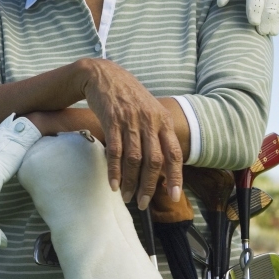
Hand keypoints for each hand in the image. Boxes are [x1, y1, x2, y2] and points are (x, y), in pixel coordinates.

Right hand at [77, 60, 182, 208]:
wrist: (104, 75)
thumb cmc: (128, 96)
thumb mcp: (150, 110)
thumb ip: (157, 133)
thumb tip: (162, 163)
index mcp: (163, 121)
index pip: (174, 153)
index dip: (175, 177)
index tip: (173, 197)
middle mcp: (150, 121)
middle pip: (154, 160)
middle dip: (149, 185)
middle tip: (143, 203)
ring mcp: (131, 120)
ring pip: (135, 159)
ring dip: (131, 182)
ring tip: (127, 197)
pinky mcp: (112, 120)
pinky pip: (115, 150)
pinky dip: (115, 170)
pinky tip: (114, 184)